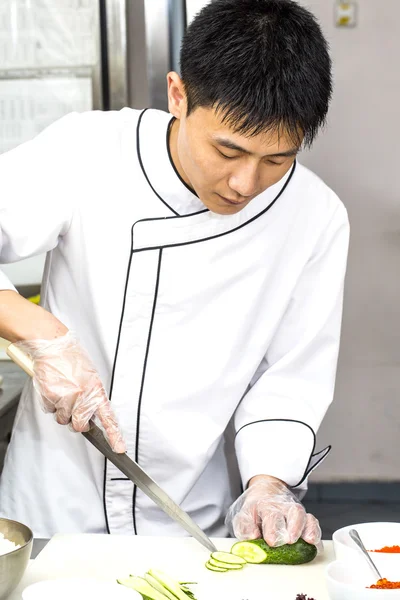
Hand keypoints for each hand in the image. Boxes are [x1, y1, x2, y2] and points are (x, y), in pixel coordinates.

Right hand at [15, 331, 125, 452]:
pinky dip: (50, 402)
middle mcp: (83, 396)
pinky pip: (50, 410)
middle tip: (72, 406)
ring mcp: (67, 398)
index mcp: (96, 391)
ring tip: (62, 390)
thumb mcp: (90, 376)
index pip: (108, 418)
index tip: (119, 449)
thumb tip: (90, 412)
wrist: (53, 345)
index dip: (114, 436)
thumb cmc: (72, 359)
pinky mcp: (51, 397)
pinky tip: (53, 388)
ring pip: (63, 419)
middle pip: (80, 426)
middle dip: (76, 421)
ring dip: (61, 410)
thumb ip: (92, 395)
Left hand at [225, 475, 321, 547]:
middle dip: (294, 527)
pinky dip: (316, 533)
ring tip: (309, 541)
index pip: (271, 515)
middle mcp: (283, 507)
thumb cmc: (255, 511)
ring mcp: (295, 512)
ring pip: (306, 515)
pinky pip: (314, 522)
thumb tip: (253, 536)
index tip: (272, 541)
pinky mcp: (304, 518)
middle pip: (293, 512)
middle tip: (291, 540)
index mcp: (266, 505)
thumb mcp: (244, 516)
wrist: (265, 494)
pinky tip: (316, 544)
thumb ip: (245, 527)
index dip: (272, 528)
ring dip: (309, 528)